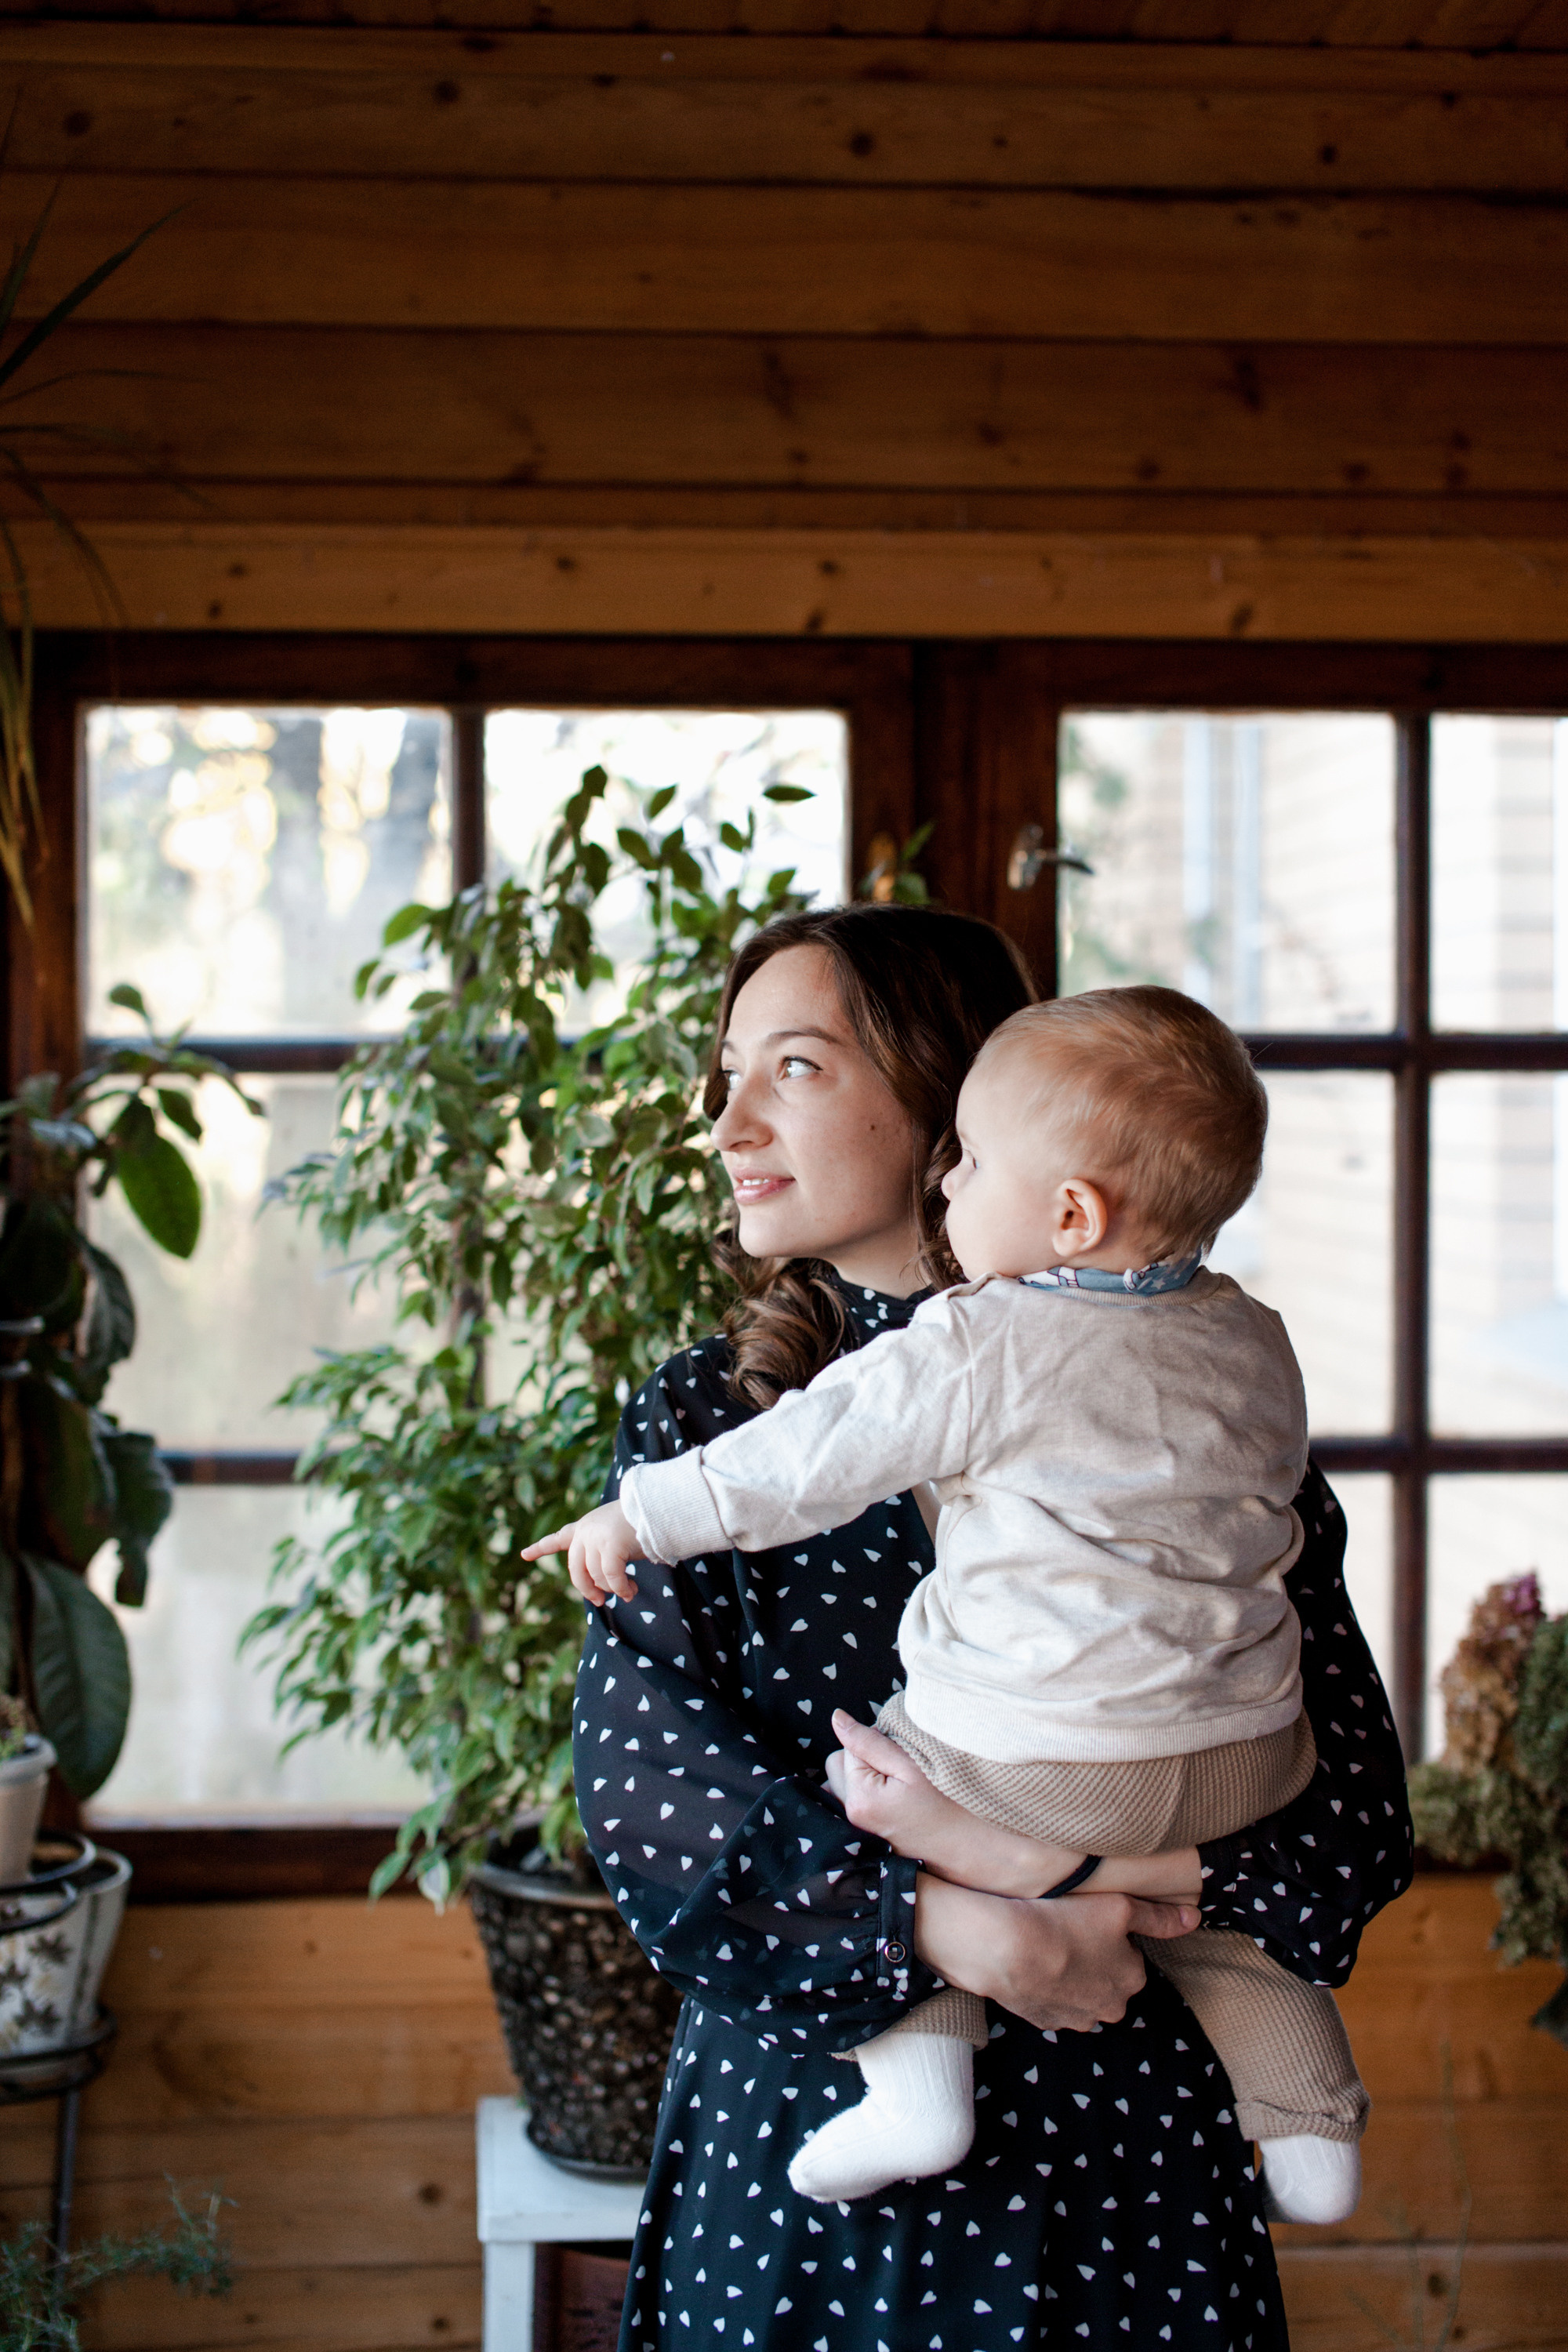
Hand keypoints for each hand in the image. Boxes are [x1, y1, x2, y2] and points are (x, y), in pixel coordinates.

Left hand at [521, 1500, 641, 1604]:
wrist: (656, 1507)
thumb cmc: (640, 1522)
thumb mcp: (613, 1535)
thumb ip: (601, 1553)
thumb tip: (600, 1585)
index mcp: (584, 1527)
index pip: (558, 1538)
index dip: (540, 1548)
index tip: (524, 1554)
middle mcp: (585, 1532)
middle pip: (576, 1570)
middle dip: (587, 1589)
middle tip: (599, 1601)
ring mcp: (596, 1539)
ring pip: (597, 1576)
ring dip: (612, 1589)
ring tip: (629, 1592)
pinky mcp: (611, 1546)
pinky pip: (612, 1578)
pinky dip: (621, 1589)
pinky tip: (630, 1592)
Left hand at [826, 1710, 1088, 1898]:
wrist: (975, 1849)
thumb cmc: (951, 1803)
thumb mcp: (911, 1764)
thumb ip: (869, 1741)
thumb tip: (837, 1718)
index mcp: (860, 1800)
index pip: (847, 1748)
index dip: (875, 1741)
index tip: (902, 1752)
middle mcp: (854, 1819)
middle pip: (839, 1766)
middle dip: (862, 1757)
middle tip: (899, 1765)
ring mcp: (862, 1831)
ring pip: (847, 1783)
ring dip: (866, 1774)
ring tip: (900, 1782)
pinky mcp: (872, 1836)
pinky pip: (859, 1800)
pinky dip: (873, 1792)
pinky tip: (899, 1797)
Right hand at [913, 1873, 1198, 2034]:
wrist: (1007, 1947)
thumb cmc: (1066, 1919)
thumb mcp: (1120, 1907)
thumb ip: (1159, 1917)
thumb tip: (1194, 1919)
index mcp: (1132, 1979)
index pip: (1129, 1957)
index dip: (1110, 1937)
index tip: (1090, 1921)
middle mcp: (1109, 2008)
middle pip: (1106, 1980)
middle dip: (1093, 1961)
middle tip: (1070, 1931)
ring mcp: (1074, 2018)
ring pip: (1079, 1993)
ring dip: (1069, 1975)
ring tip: (1048, 1944)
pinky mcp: (1042, 2021)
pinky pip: (1050, 2002)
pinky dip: (1044, 1986)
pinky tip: (1032, 1962)